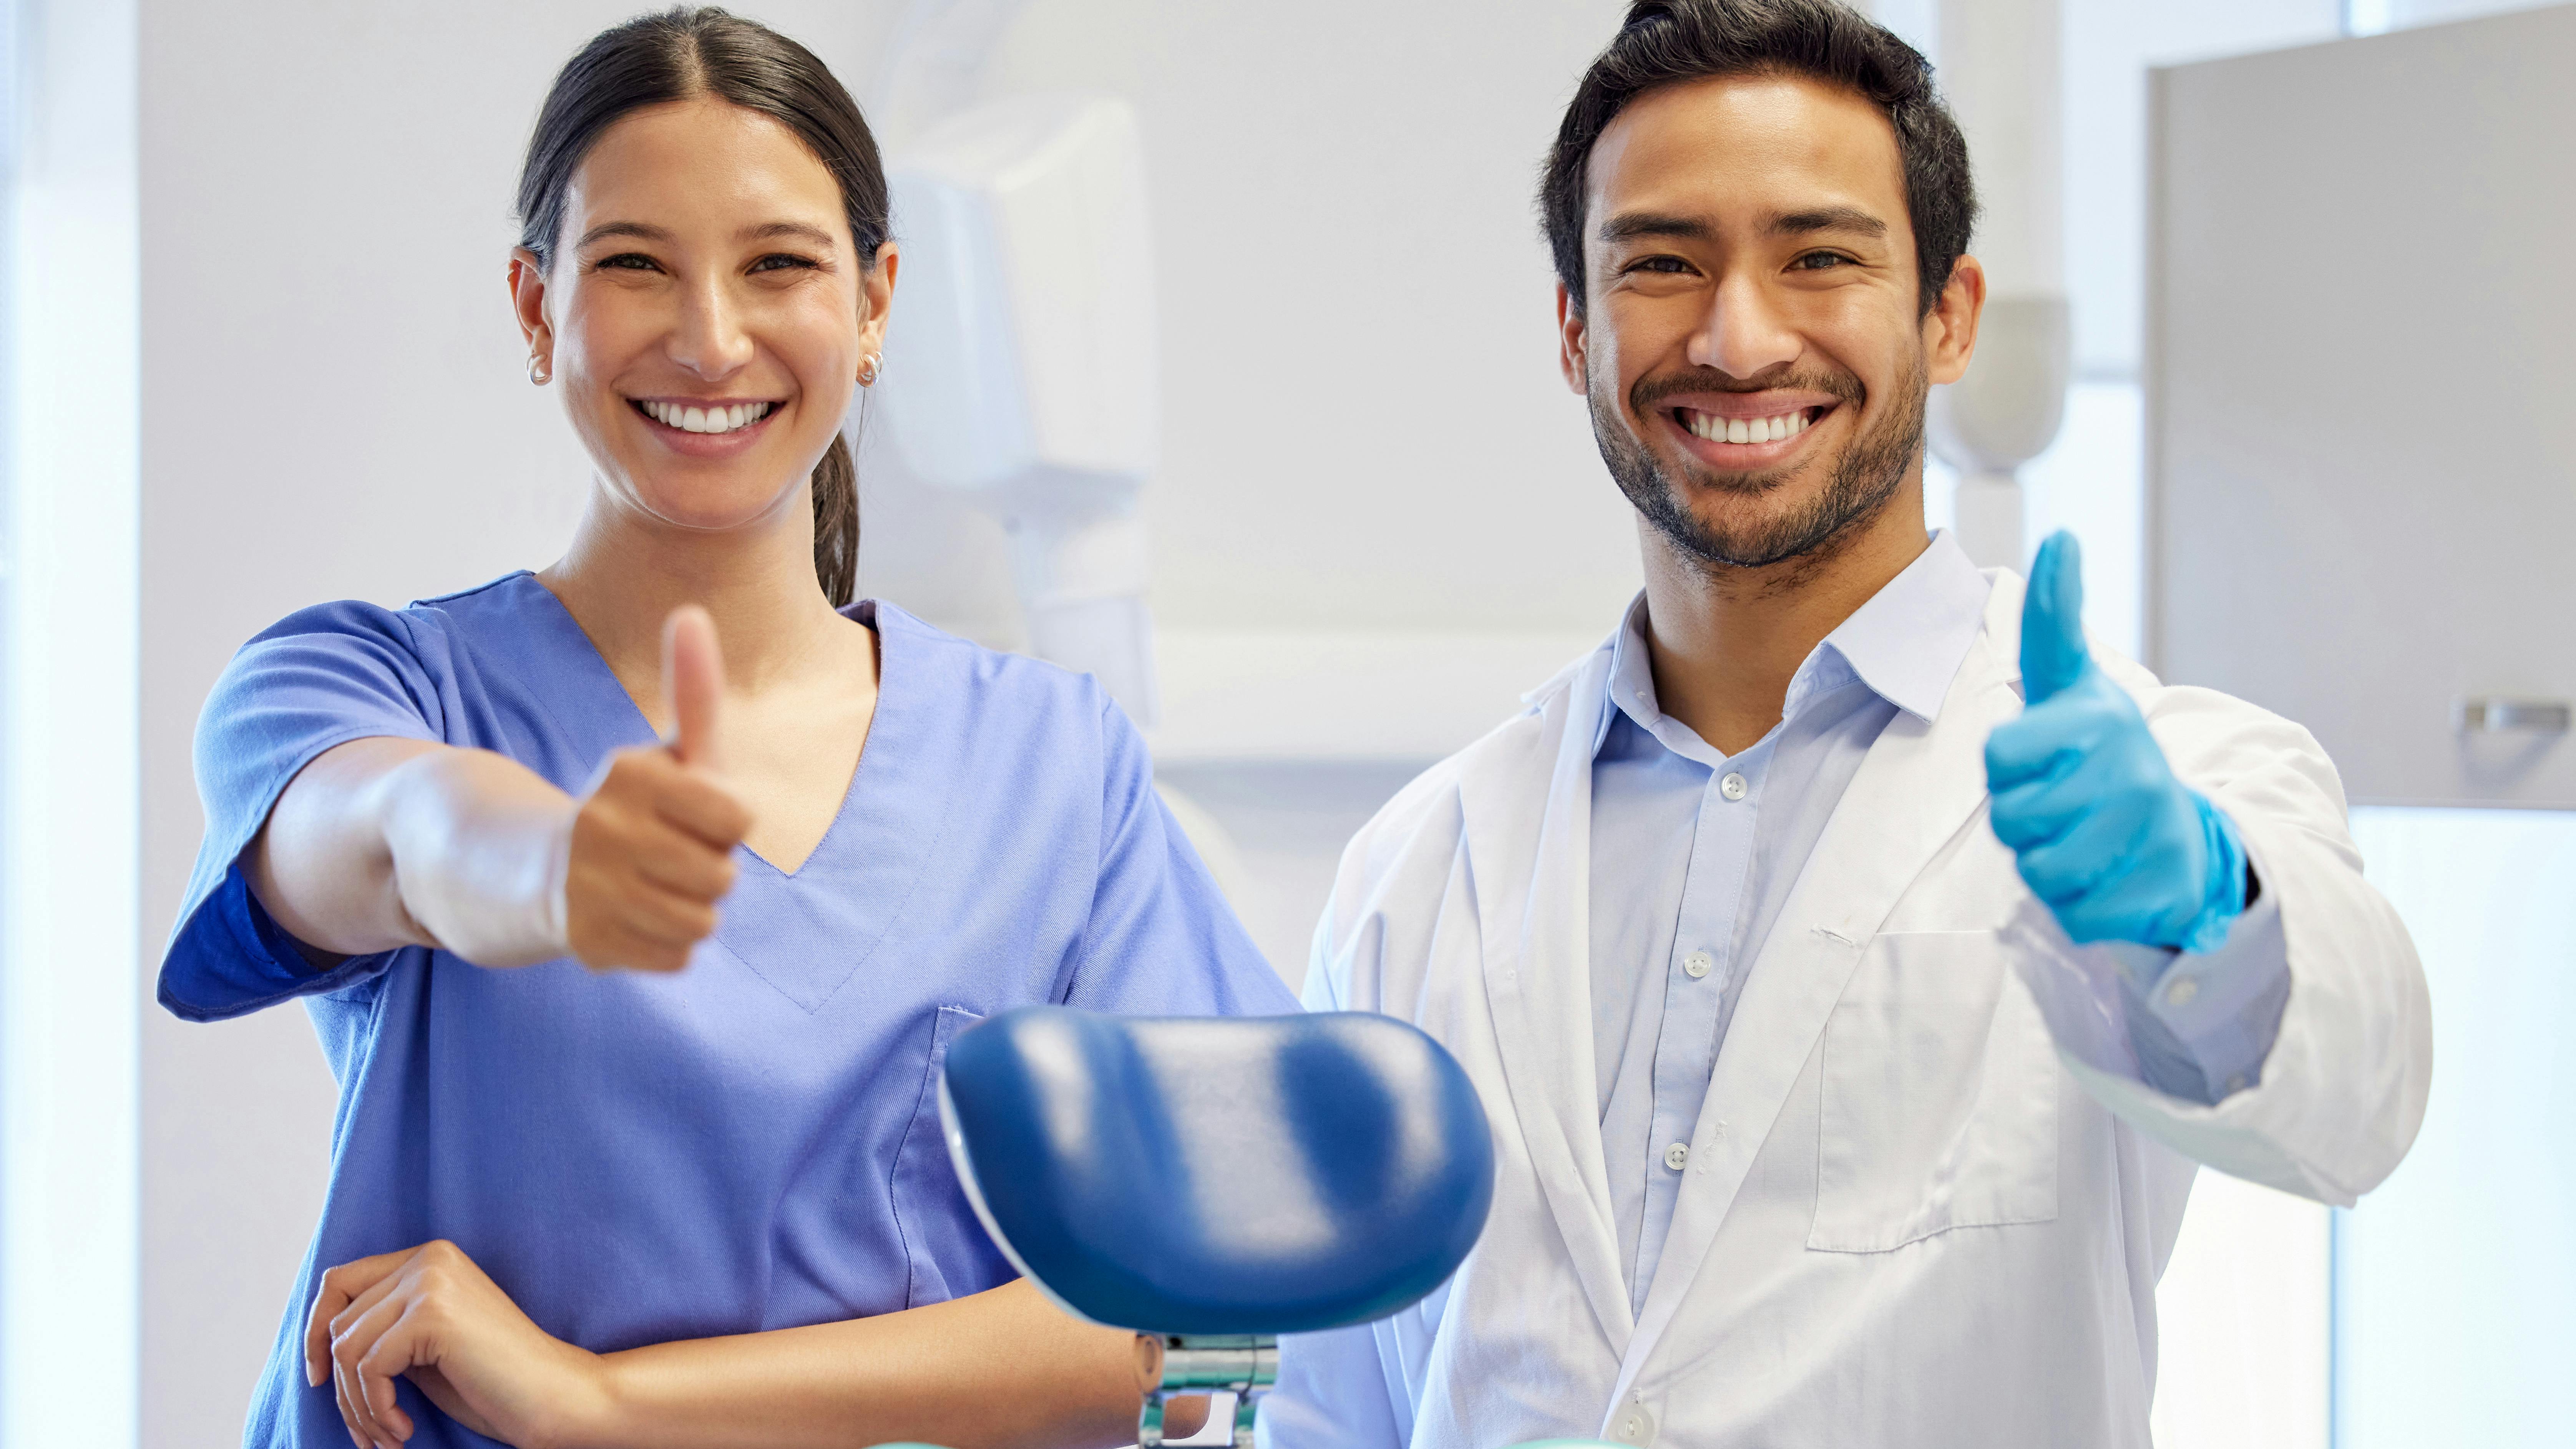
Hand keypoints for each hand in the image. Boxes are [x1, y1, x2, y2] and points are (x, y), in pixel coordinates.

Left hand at [306, 1239, 608, 1448]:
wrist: (551, 1395)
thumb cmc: (492, 1381)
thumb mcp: (425, 1346)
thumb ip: (385, 1328)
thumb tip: (319, 1343)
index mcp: (430, 1258)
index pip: (340, 1282)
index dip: (315, 1331)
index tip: (318, 1379)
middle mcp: (429, 1258)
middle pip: (338, 1323)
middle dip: (342, 1388)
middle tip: (365, 1432)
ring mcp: (431, 1282)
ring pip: (347, 1349)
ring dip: (359, 1406)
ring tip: (387, 1436)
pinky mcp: (433, 1314)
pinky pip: (369, 1367)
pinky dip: (377, 1408)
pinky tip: (404, 1429)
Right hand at [562, 605, 752, 971]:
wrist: (530, 871)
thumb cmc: (626, 809)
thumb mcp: (663, 752)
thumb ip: (692, 692)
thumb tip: (692, 612)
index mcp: (630, 775)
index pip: (737, 816)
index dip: (722, 821)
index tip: (687, 815)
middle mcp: (604, 829)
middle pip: (724, 874)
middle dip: (706, 869)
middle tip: (662, 857)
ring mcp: (591, 890)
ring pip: (703, 921)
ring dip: (688, 910)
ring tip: (647, 888)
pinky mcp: (588, 944)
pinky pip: (678, 957)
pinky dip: (665, 944)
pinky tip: (630, 919)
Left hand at [1984, 532, 2246, 952]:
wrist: (2181, 835)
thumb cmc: (2103, 754)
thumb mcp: (2071, 681)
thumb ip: (2053, 617)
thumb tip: (2061, 537)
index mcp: (2099, 719)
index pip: (1998, 757)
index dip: (2008, 766)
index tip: (2042, 755)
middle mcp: (2131, 771)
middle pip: (2012, 819)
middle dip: (2025, 820)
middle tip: (2066, 805)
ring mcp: (2150, 834)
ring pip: (2039, 870)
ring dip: (2048, 864)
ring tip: (2086, 839)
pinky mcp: (2158, 894)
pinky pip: (2074, 914)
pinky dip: (2079, 906)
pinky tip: (2109, 877)